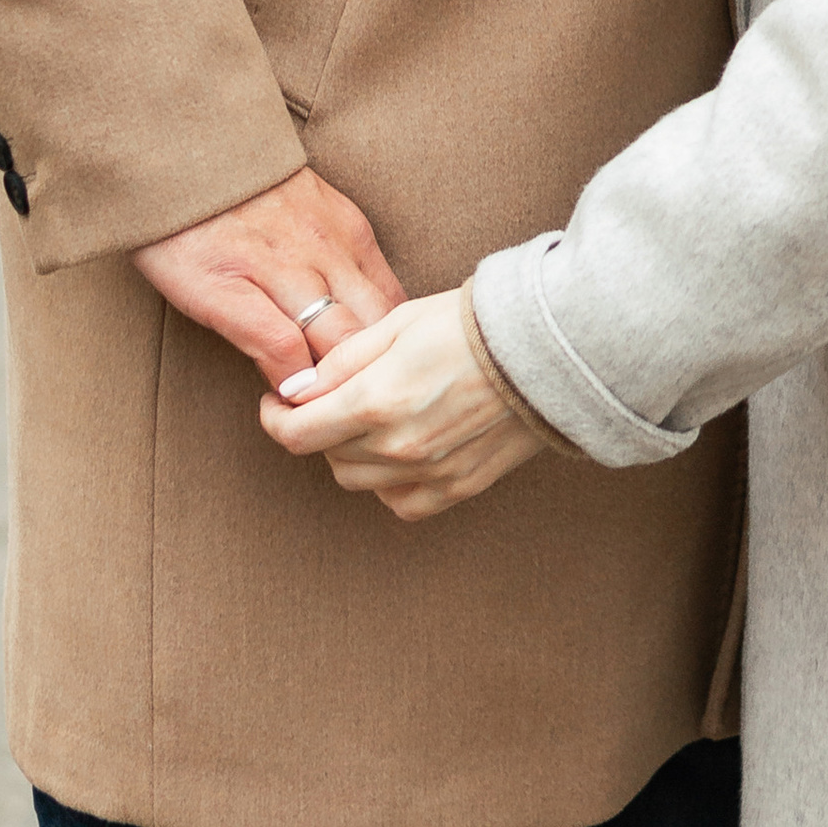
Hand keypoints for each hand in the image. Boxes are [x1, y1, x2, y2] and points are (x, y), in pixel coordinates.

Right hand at [134, 165, 406, 392]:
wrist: (177, 150)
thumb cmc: (245, 193)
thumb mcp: (314, 214)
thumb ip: (341, 264)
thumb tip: (366, 328)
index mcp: (350, 235)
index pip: (396, 310)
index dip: (396, 356)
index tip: (387, 386)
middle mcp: (325, 250)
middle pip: (376, 334)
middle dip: (376, 381)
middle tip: (366, 417)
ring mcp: (279, 267)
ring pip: (335, 344)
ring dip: (335, 390)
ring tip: (330, 421)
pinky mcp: (229, 286)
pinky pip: (278, 344)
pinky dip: (288, 378)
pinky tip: (286, 399)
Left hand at [258, 290, 541, 520]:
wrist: (551, 348)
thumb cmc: (474, 324)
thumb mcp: (398, 324)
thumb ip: (342, 361)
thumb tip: (298, 390)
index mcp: (377, 401)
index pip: (296, 433)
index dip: (276, 417)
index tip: (279, 403)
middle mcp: (399, 447)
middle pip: (327, 457)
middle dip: (319, 428)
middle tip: (334, 399)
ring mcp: (431, 473)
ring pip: (359, 483)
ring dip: (352, 454)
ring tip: (373, 419)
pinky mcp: (460, 487)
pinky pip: (401, 502)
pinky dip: (389, 483)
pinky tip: (402, 450)